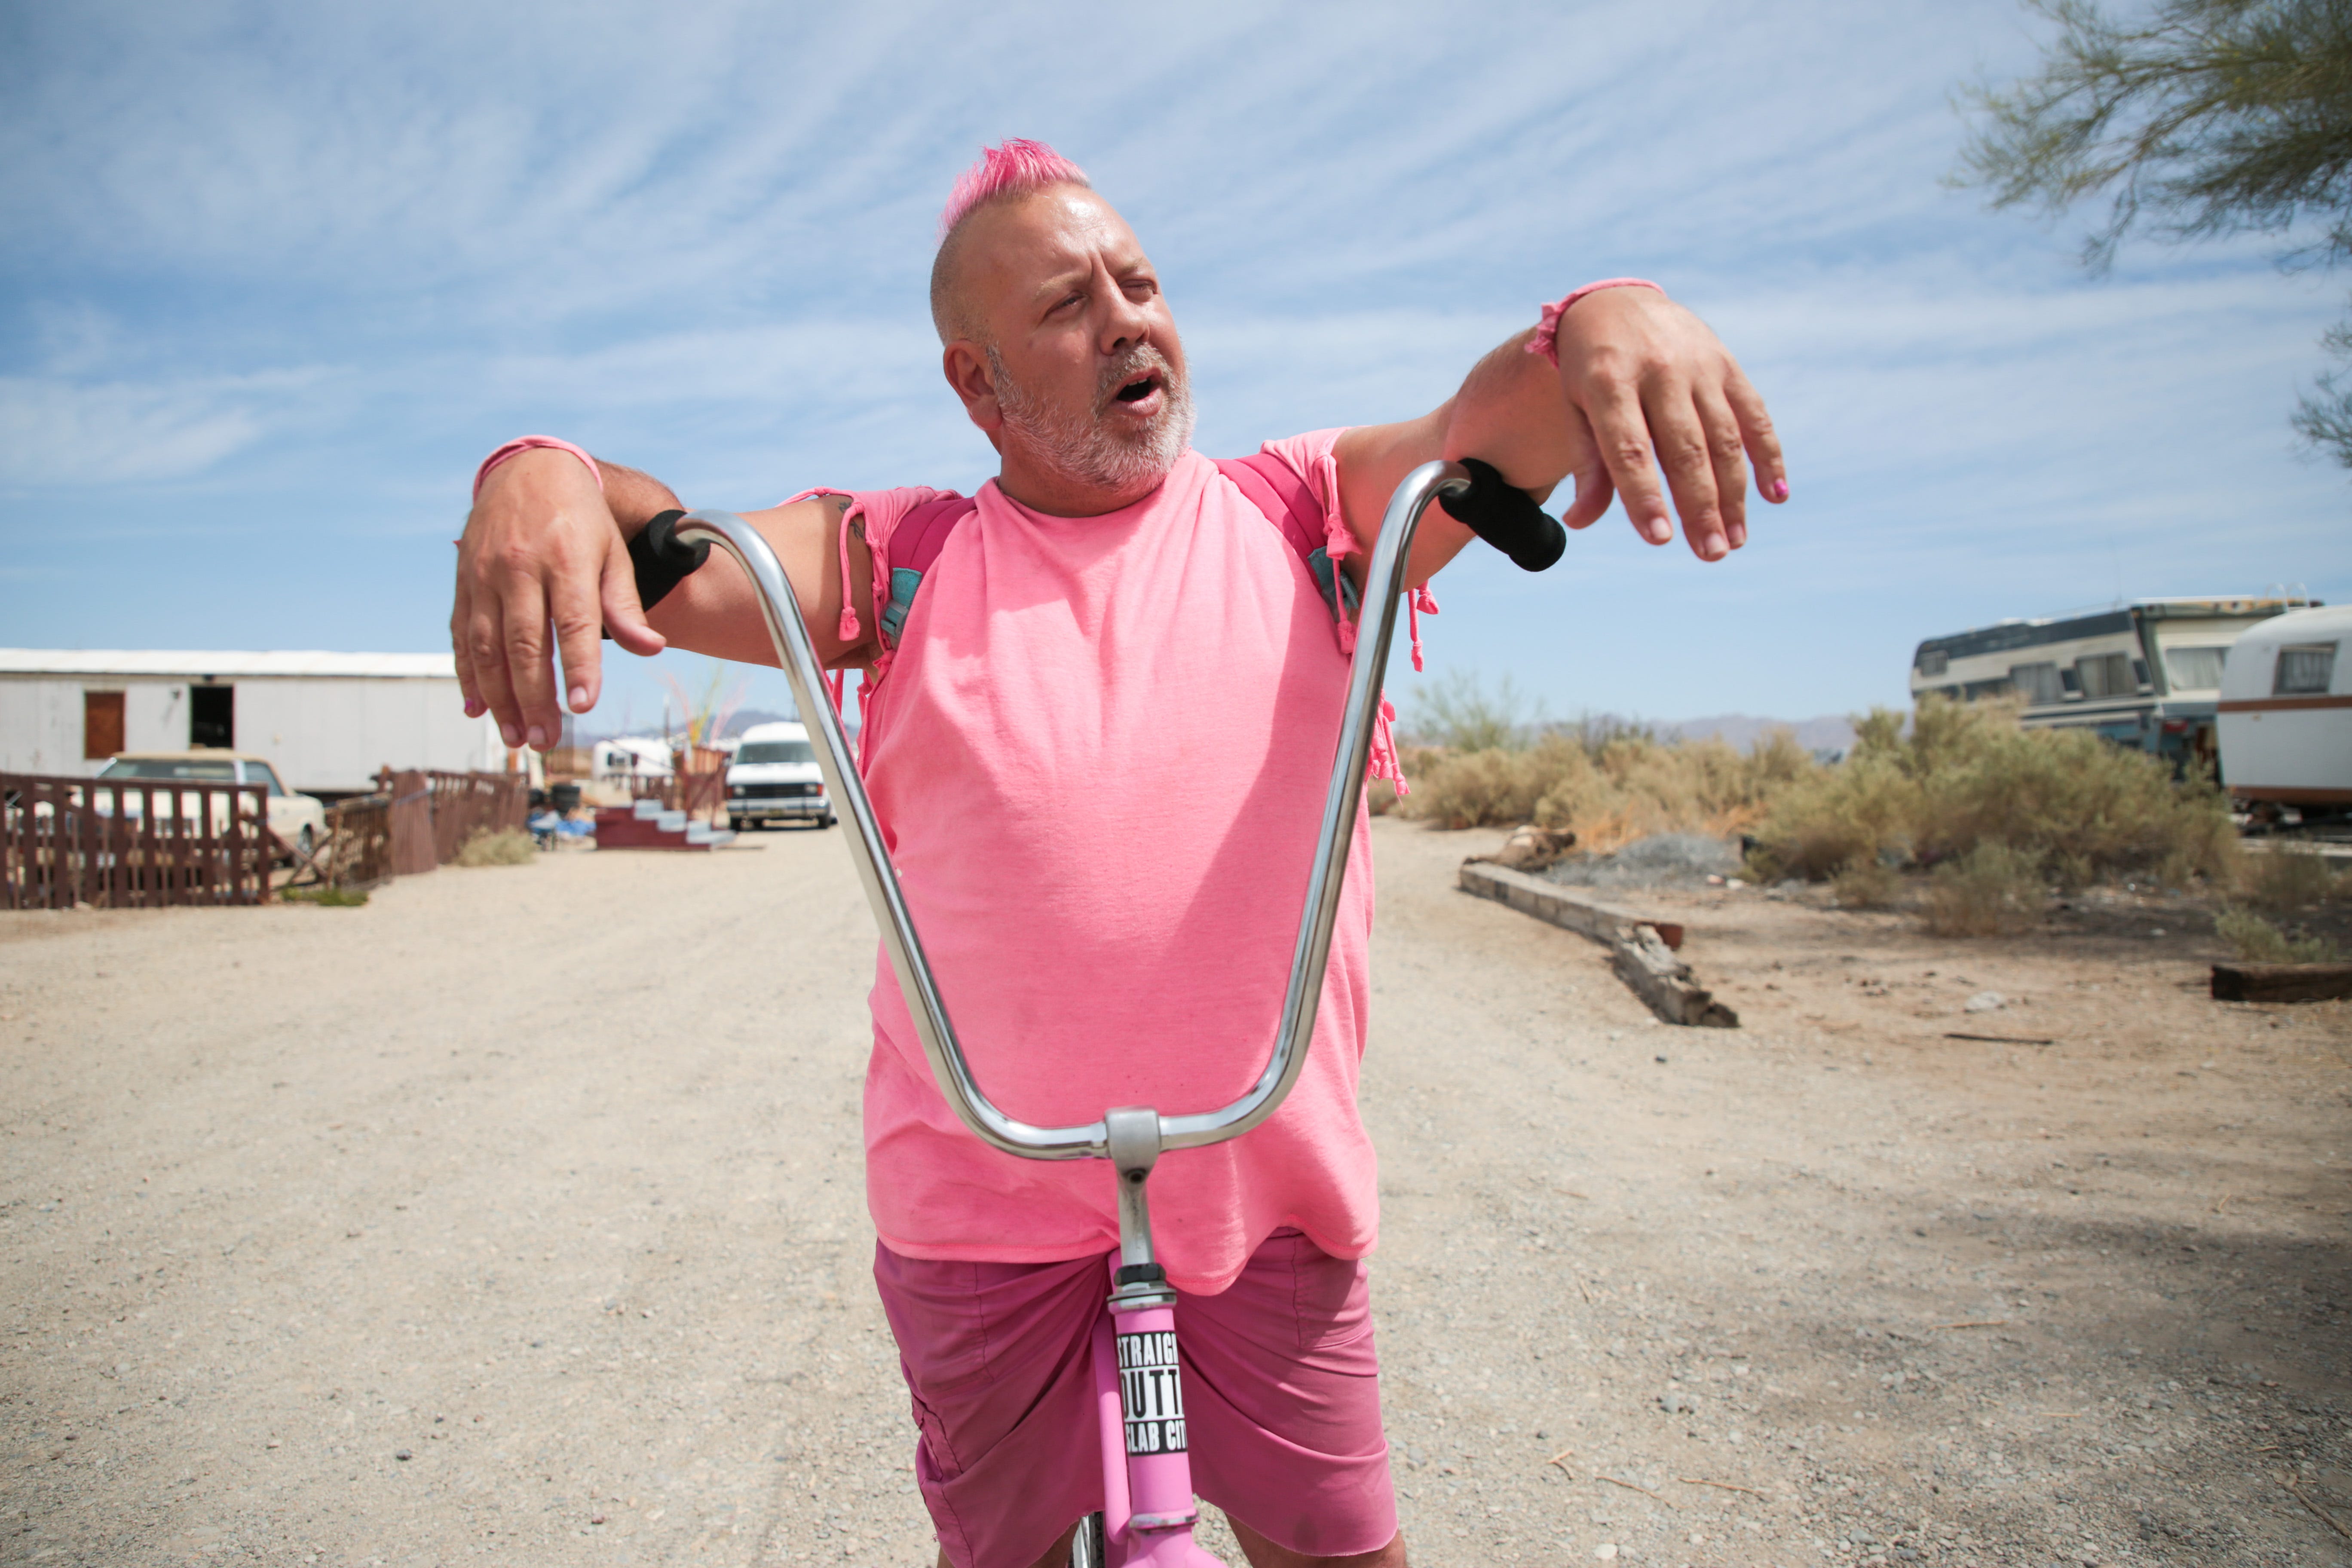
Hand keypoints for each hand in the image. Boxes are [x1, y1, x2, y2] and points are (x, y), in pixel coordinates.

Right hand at [451, 449, 663, 749]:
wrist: (527, 470)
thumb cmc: (581, 519)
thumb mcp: (612, 553)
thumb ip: (625, 604)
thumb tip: (652, 648)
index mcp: (566, 558)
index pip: (573, 621)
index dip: (578, 666)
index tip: (581, 707)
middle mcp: (520, 567)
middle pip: (524, 643)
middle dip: (534, 697)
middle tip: (545, 739)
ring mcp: (484, 575)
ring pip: (487, 646)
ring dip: (499, 697)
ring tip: (517, 736)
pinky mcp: (462, 581)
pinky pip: (460, 635)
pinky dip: (466, 675)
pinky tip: (477, 708)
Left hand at [1549, 288, 1785, 560]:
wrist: (1617, 302)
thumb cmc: (1589, 369)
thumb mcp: (1576, 407)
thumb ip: (1586, 462)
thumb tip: (1579, 522)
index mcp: (1609, 380)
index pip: (1629, 448)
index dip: (1644, 495)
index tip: (1658, 538)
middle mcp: (1659, 370)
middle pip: (1684, 449)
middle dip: (1700, 506)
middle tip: (1710, 554)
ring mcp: (1699, 365)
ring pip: (1724, 437)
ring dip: (1734, 493)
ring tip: (1734, 540)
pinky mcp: (1727, 364)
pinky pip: (1753, 414)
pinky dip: (1768, 455)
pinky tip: (1775, 496)